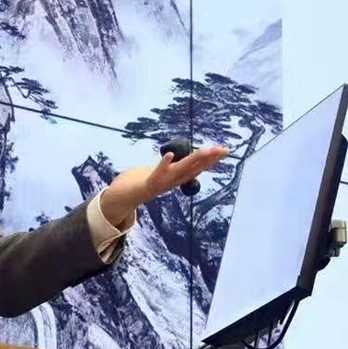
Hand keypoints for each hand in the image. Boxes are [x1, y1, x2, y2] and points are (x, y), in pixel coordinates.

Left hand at [99, 145, 229, 228]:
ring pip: (181, 170)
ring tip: (206, 150)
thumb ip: (169, 168)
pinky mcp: (149, 183)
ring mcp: (162, 183)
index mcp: (176, 178)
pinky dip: (164, 165)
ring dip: (194, 160)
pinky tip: (169, 155)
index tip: (224, 150)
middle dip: (210, 159)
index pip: (197, 167)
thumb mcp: (160, 174)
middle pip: (194, 168)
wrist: (123, 198)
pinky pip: (157, 173)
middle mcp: (173, 181)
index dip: (211, 160)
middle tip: (224, 150)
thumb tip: (175, 158)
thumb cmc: (141, 183)